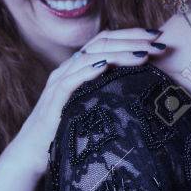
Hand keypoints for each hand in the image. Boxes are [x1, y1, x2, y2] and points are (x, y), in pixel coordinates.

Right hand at [10, 27, 165, 176]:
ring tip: (144, 54)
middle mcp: (68, 69)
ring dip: (119, 53)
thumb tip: (147, 87)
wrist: (32, 154)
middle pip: (102, 42)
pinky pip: (70, 81)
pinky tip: (106, 66)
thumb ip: (111, 91)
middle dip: (132, 39)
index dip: (132, 35)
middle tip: (159, 42)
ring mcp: (59, 83)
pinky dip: (88, 71)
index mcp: (79, 67)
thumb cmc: (67, 130)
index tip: (158, 37)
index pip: (107, 40)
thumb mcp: (94, 105)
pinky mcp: (53, 102)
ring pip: (89, 57)